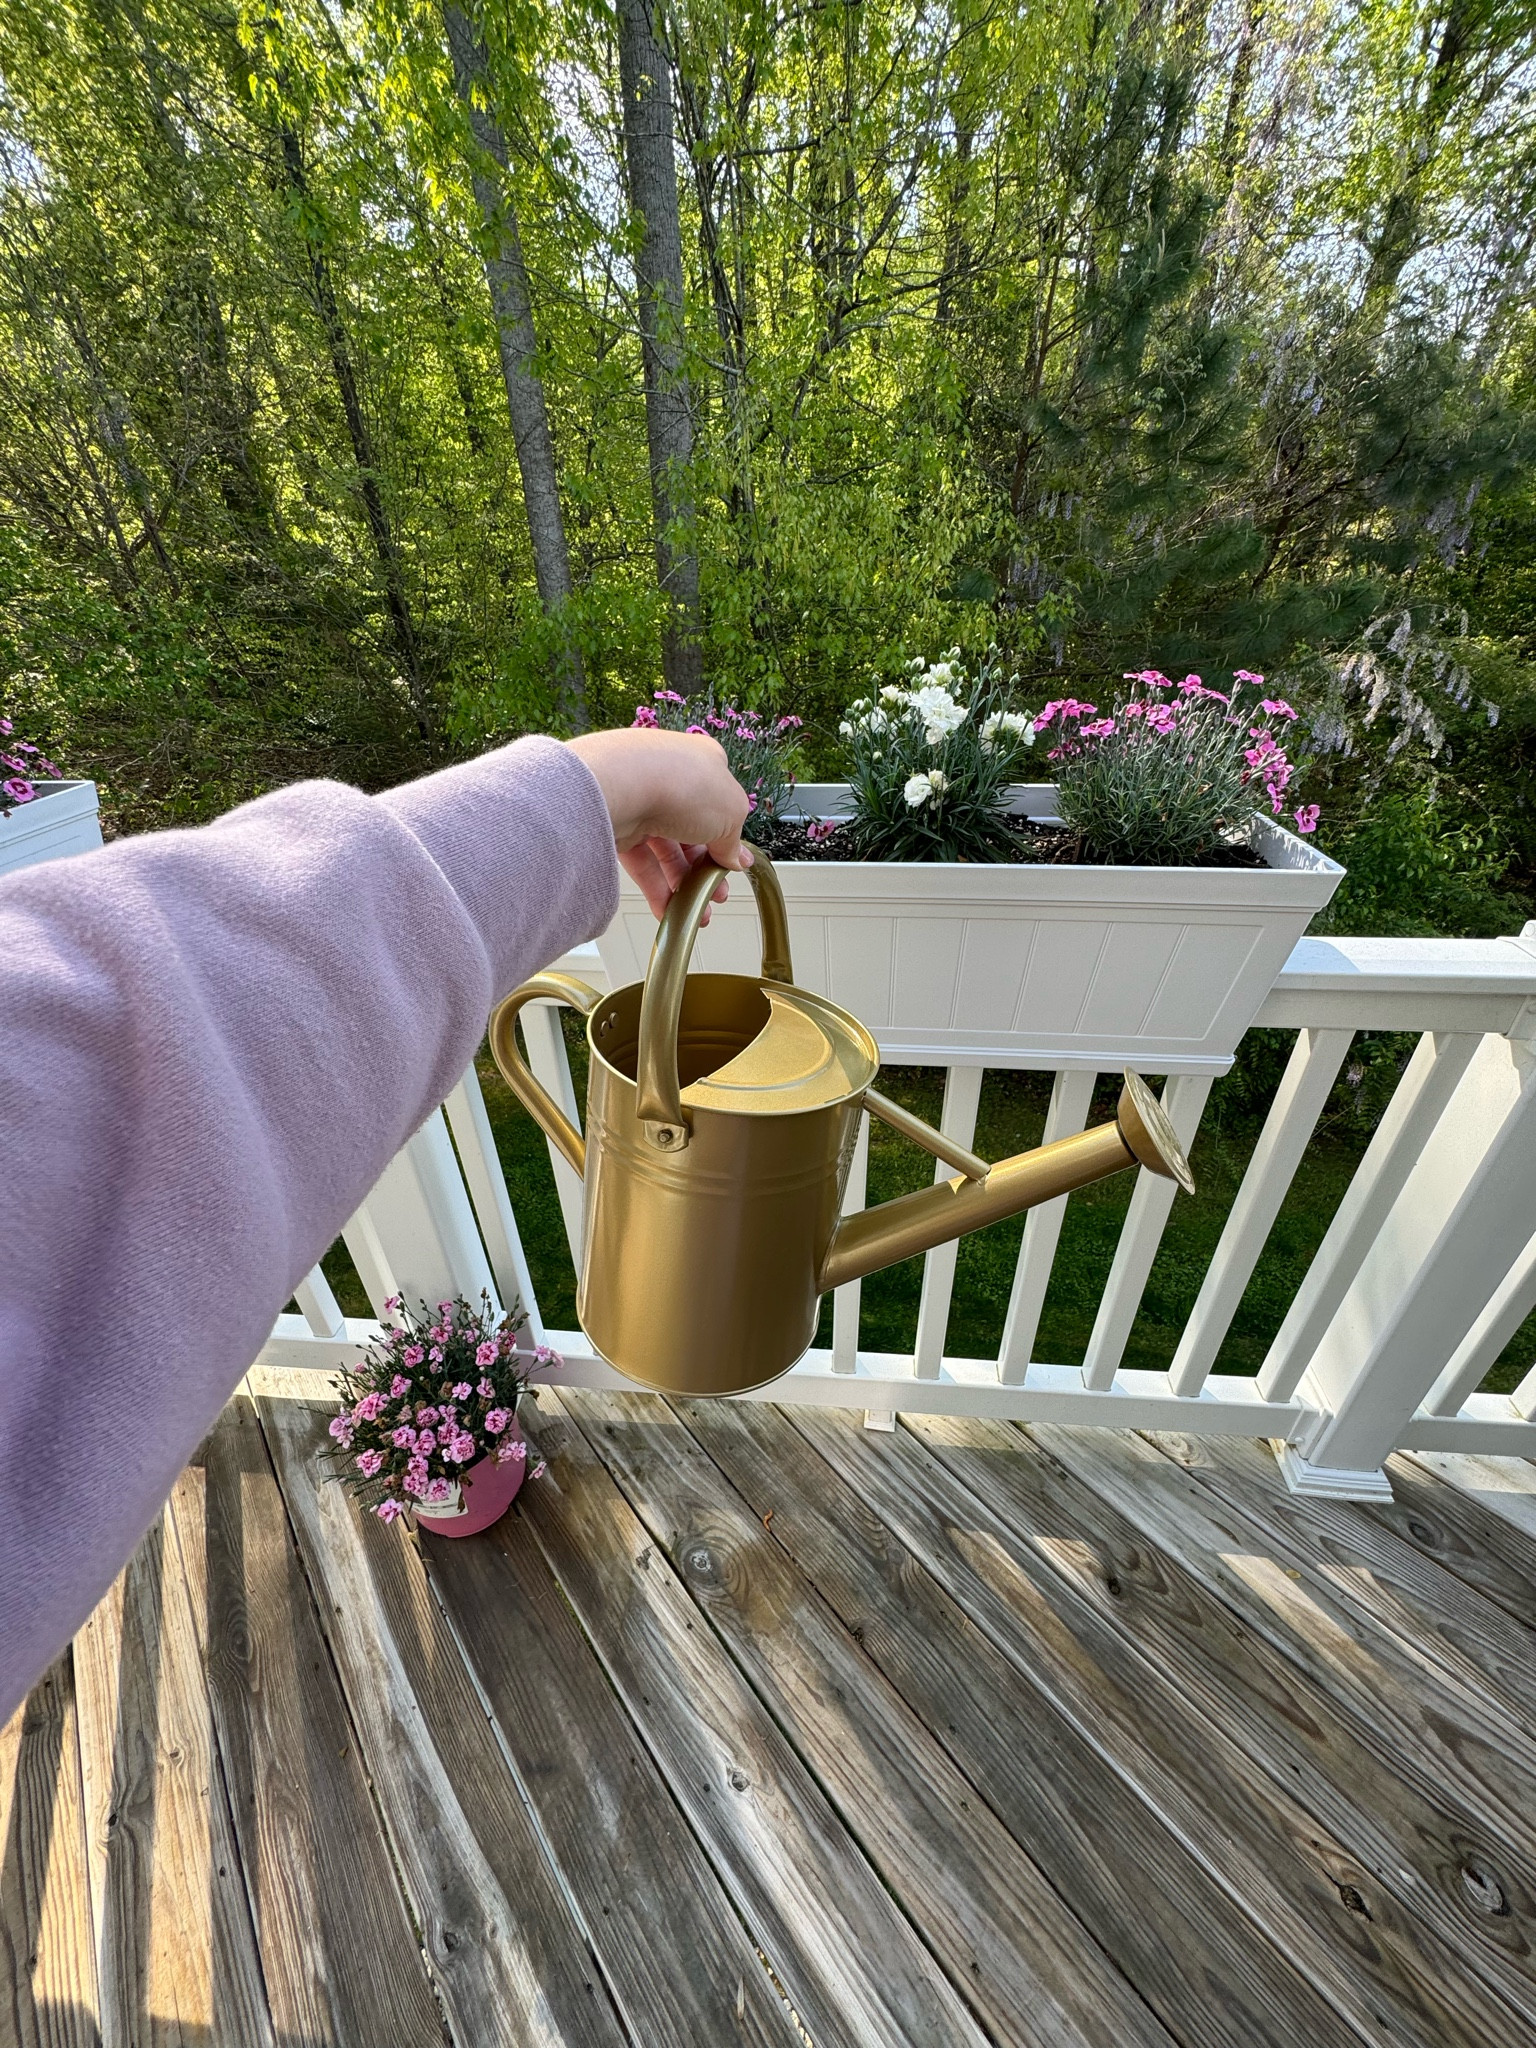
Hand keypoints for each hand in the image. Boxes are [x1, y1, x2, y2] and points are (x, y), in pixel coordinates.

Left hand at [565, 727, 752, 919]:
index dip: (727, 840)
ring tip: (695, 910)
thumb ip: (734, 840)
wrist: (621, 784)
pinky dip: (655, 888)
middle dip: (705, 869)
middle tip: (715, 893)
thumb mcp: (731, 814)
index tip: (732, 866)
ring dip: (683, 884)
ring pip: (665, 850)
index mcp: (703, 763)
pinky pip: (641, 861)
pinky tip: (669, 910)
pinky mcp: (617, 823)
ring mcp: (641, 800)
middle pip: (693, 832)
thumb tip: (735, 858)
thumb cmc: (680, 783)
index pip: (719, 807)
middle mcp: (670, 778)